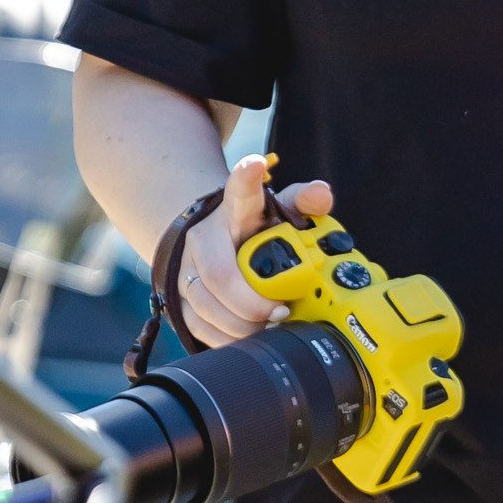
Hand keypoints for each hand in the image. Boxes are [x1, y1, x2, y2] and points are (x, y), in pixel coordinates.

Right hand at [175, 159, 332, 346]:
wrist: (214, 243)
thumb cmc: (255, 228)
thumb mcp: (281, 210)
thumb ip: (305, 201)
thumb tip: (322, 194)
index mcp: (235, 210)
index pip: (240, 191)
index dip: (247, 179)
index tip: (256, 165)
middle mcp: (204, 237)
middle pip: (220, 273)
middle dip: (252, 301)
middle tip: (281, 310)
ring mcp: (187, 269)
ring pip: (207, 304)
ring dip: (243, 323)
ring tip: (269, 324)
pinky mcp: (180, 298)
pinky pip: (199, 326)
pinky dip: (227, 338)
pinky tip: (249, 336)